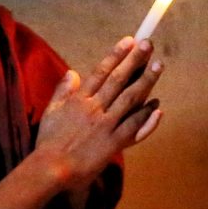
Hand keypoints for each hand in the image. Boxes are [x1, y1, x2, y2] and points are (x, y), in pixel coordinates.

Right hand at [36, 36, 164, 186]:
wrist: (51, 168)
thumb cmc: (48, 142)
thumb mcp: (51, 112)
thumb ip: (62, 91)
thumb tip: (72, 72)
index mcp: (79, 100)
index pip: (101, 72)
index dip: (116, 55)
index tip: (129, 40)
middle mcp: (95, 109)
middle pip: (119, 80)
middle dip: (135, 60)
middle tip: (149, 44)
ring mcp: (106, 126)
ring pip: (130, 99)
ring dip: (146, 81)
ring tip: (159, 65)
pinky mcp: (113, 144)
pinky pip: (134, 127)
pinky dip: (146, 116)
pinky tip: (157, 106)